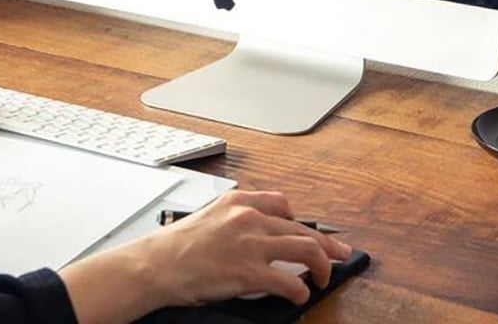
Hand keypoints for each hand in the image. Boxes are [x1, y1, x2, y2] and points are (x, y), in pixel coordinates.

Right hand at [59, 191, 351, 323]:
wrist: (157, 264)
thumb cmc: (177, 246)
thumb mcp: (210, 217)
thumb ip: (236, 220)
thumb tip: (259, 236)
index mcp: (238, 202)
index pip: (282, 204)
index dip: (301, 222)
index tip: (311, 233)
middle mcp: (249, 217)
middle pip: (301, 227)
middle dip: (326, 244)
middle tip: (340, 254)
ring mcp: (250, 243)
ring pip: (304, 248)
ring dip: (322, 265)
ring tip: (325, 277)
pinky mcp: (248, 272)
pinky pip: (289, 280)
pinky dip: (301, 289)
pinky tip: (301, 295)